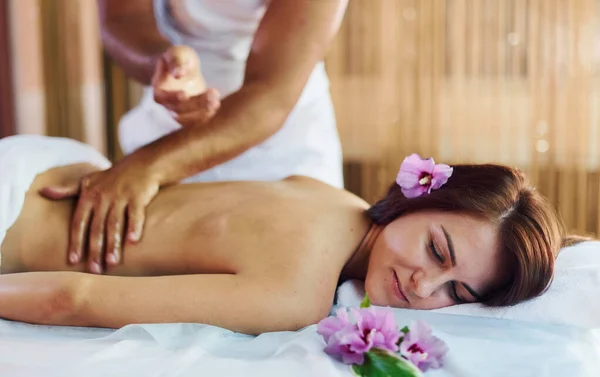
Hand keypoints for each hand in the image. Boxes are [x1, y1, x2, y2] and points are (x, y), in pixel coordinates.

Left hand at [40, 159, 159, 273]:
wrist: (142, 164)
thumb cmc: (113, 176)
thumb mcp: (88, 181)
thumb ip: (67, 190)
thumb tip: (43, 192)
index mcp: (89, 196)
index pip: (79, 222)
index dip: (76, 241)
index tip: (73, 260)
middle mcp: (103, 197)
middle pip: (97, 227)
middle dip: (95, 250)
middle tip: (95, 270)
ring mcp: (121, 196)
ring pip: (115, 224)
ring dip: (113, 244)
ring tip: (112, 262)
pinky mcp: (138, 196)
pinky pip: (135, 214)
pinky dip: (134, 227)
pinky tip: (133, 242)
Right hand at [152, 45, 220, 126]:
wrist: (182, 66)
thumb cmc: (179, 58)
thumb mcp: (177, 53)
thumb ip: (176, 61)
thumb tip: (179, 73)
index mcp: (159, 88)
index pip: (163, 98)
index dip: (173, 98)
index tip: (185, 94)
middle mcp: (167, 103)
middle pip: (178, 110)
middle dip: (196, 103)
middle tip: (212, 92)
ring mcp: (178, 111)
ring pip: (187, 119)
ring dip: (202, 112)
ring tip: (216, 100)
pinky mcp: (190, 114)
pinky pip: (196, 122)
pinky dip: (206, 116)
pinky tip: (216, 104)